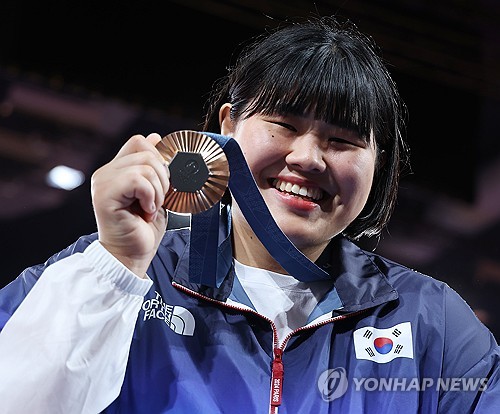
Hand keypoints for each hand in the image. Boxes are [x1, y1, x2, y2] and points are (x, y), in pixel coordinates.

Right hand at [91, 133, 169, 276]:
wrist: (132, 256)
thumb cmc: (143, 229)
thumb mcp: (156, 192)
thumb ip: (153, 167)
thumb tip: (156, 137)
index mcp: (117, 170)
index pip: (140, 142)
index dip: (159, 157)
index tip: (163, 183)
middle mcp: (105, 173)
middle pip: (146, 152)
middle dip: (162, 178)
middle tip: (157, 201)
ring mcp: (102, 183)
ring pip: (145, 166)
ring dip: (157, 191)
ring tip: (150, 208)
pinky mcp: (104, 195)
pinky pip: (137, 180)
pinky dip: (150, 196)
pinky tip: (145, 211)